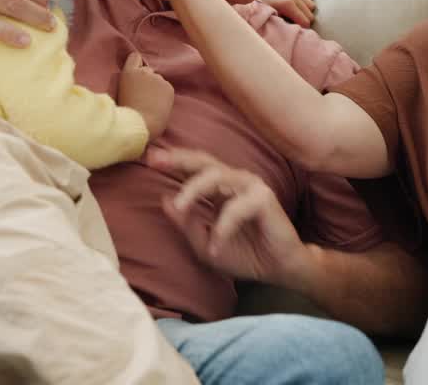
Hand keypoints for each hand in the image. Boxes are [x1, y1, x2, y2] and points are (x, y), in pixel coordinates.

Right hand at [117, 52, 173, 135]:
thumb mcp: (120, 93)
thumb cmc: (127, 114)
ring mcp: (158, 78)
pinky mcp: (168, 87)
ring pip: (157, 80)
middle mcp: (144, 72)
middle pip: (147, 71)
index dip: (137, 64)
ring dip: (155, 88)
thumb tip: (138, 83)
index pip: (135, 57)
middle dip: (146, 80)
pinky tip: (158, 106)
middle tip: (143, 96)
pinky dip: (163, 95)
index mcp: (128, 73)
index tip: (137, 72)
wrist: (141, 124)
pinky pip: (166, 88)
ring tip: (150, 103)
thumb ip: (130, 83)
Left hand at [143, 147, 310, 287]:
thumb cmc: (245, 255)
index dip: (173, 161)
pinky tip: (216, 247)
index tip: (148, 157)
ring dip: (194, 190)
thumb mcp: (204, 244)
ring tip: (180, 207)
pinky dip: (222, 228)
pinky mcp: (264, 198)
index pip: (195, 169)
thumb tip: (164, 200)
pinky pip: (235, 208)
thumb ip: (186, 223)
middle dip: (179, 159)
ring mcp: (251, 186)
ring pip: (217, 176)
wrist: (278, 270)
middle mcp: (235, 182)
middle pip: (204, 162)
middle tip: (156, 161)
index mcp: (220, 189)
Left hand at [260, 0, 316, 26]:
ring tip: (297, 16)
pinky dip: (306, 2)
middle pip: (310, 14)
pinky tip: (298, 6)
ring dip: (306, 12)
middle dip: (305, 21)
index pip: (306, 21)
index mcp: (288, 4)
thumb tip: (295, 30)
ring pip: (312, 5)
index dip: (303, 29)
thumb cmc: (260, 8)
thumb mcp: (271, 18)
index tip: (297, 31)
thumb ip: (284, 24)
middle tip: (296, 25)